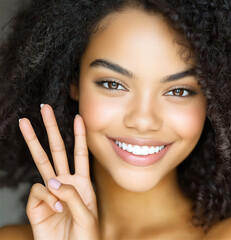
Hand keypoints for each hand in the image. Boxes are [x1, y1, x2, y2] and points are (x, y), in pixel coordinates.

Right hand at [19, 104, 98, 239]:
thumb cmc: (85, 237)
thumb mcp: (86, 216)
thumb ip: (72, 197)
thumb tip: (52, 181)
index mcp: (82, 184)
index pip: (80, 155)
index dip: (80, 136)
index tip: (79, 117)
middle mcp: (66, 183)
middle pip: (58, 151)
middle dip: (52, 130)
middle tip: (45, 109)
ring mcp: (50, 193)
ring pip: (41, 163)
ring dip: (34, 142)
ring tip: (24, 122)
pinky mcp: (36, 205)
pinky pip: (39, 192)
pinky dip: (48, 199)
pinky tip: (55, 210)